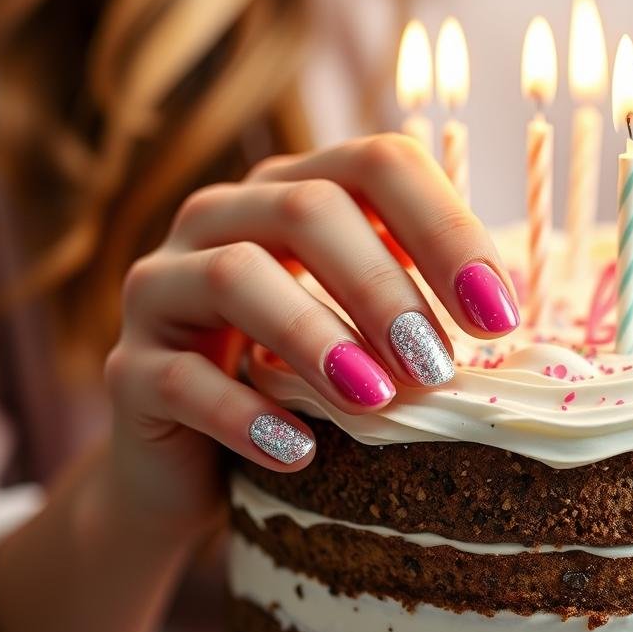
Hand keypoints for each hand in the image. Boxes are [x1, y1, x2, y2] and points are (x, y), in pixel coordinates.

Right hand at [102, 134, 518, 534]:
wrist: (193, 467)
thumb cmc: (302, 387)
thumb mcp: (365, 335)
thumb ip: (418, 303)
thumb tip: (503, 315)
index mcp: (292, 190)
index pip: (377, 164)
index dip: (445, 228)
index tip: (499, 316)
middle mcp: (222, 217)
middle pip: (307, 209)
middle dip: (384, 286)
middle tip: (438, 364)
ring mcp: (162, 286)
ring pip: (234, 274)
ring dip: (316, 336)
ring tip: (376, 400)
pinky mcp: (129, 367)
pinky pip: (180, 377)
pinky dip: (245, 414)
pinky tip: (299, 452)